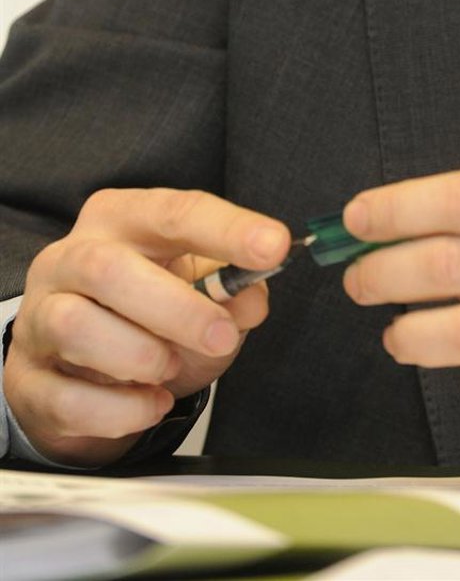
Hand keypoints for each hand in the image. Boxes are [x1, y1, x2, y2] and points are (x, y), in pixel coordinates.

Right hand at [5, 188, 290, 465]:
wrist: (83, 372)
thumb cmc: (147, 316)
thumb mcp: (201, 295)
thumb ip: (231, 294)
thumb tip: (252, 298)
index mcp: (121, 219)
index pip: (173, 211)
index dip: (227, 228)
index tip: (272, 247)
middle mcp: (71, 257)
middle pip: (110, 268)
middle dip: (177, 308)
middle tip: (220, 337)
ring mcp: (39, 316)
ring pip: (77, 327)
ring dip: (140, 356)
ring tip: (170, 369)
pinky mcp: (26, 377)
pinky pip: (67, 396)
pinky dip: (120, 409)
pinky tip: (151, 403)